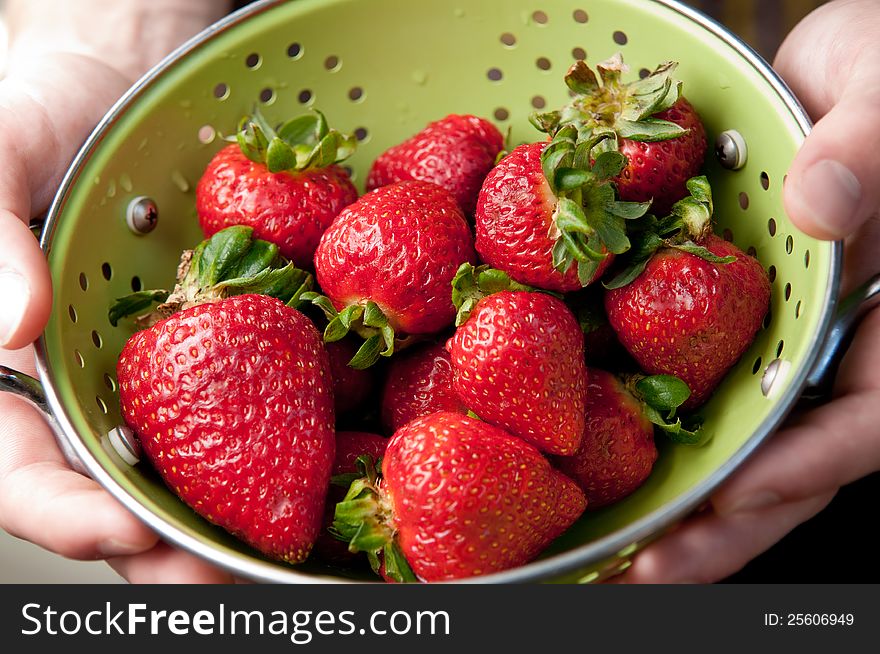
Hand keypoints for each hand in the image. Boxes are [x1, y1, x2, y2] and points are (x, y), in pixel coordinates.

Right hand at [0, 1, 234, 582]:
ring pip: (189, 471)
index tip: (124, 532)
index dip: (65, 512)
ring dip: (229, 523)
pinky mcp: (232, 351)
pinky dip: (281, 451)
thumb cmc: (43, 119)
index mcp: (23, 368)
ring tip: (276, 561)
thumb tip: (9, 327)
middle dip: (164, 550)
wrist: (127, 90)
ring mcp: (168, 375)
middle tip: (218, 579)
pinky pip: (252, 407)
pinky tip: (316, 476)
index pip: (22, 466)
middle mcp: (96, 387)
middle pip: (116, 495)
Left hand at [618, 0, 879, 582]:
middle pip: (789, 461)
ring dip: (675, 495)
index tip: (735, 497)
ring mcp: (772, 338)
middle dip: (723, 524)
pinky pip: (682, 377)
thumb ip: (870, 149)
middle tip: (649, 573)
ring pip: (730, 434)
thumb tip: (821, 209)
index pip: (869, 420)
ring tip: (610, 548)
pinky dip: (641, 422)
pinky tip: (589, 450)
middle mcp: (831, 343)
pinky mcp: (718, 315)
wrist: (830, 66)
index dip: (807, 467)